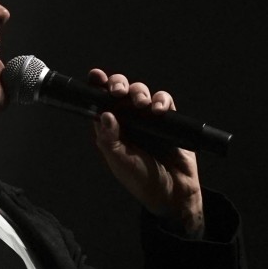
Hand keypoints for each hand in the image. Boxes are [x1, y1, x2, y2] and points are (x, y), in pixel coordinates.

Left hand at [89, 69, 204, 235]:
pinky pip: (163, 101)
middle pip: (120, 92)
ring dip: (138, 93)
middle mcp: (127, 121)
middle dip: (118, 85)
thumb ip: (109, 139)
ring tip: (141, 105)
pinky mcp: (168, 119)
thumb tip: (104, 115)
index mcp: (110, 130)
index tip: (95, 76)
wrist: (172, 192)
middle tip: (118, 91)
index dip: (97, 88)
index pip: (100, 104)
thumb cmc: (141, 180)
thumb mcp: (119, 161)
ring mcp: (147, 119)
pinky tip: (158, 110)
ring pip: (140, 93)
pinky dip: (161, 100)